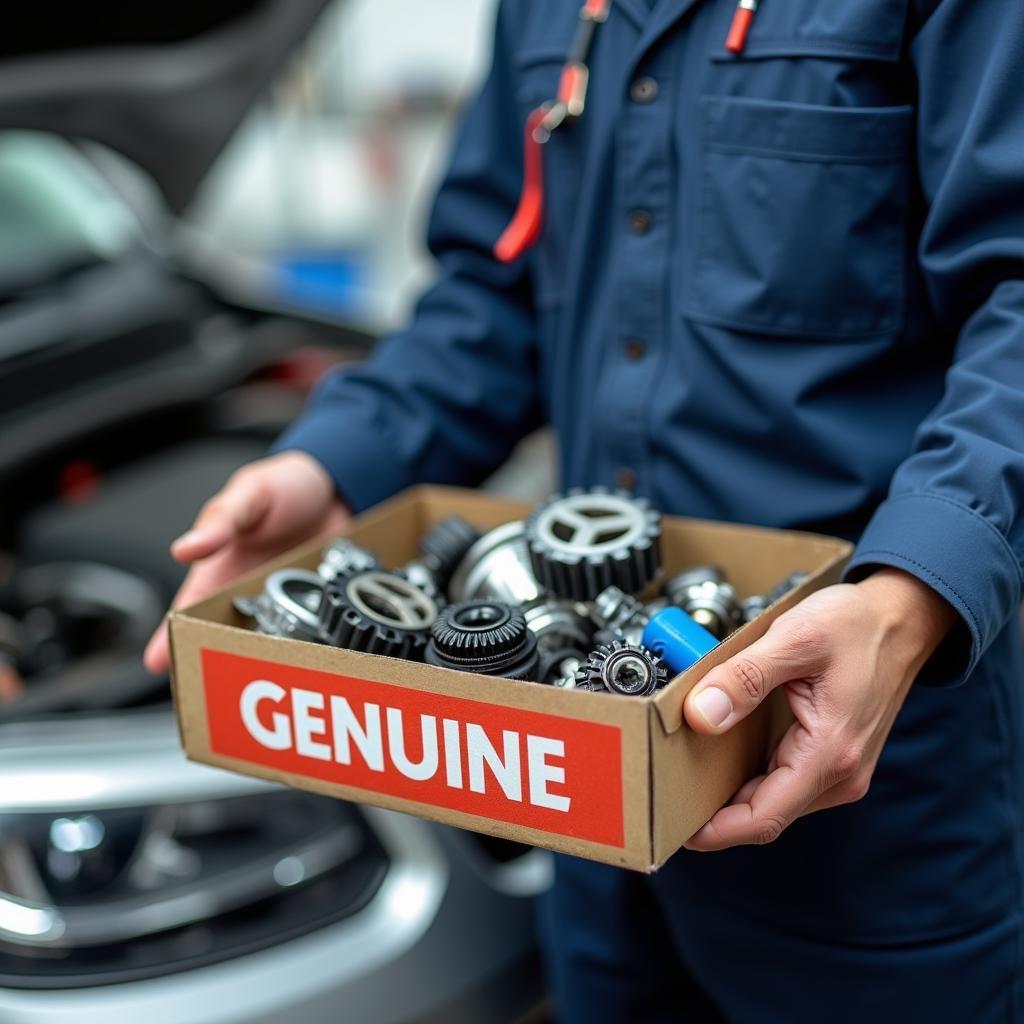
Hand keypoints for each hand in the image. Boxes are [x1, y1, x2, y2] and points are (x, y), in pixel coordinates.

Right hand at [143, 451, 348, 673]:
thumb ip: (222, 521)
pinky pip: (314, 628)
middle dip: (221, 663)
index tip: (161, 664)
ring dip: (269, 656)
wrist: (338, 484)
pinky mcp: (318, 601)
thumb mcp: (250, 495)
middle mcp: (249, 590)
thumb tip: (186, 547)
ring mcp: (285, 599)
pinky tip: (314, 654)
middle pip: (227, 636)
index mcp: (221, 568)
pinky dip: (313, 640)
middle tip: (219, 689)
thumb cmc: (283, 485)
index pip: (189, 608)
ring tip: (269, 675)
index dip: (171, 637)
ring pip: (270, 639)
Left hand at [682, 568, 955, 850]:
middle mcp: (840, 772)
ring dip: (734, 794)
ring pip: (774, 799)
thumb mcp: (794, 639)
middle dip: (717, 812)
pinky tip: (725, 754)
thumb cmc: (858, 625)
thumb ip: (744, 678)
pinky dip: (753, 775)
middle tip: (669, 795)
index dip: (716, 831)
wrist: (902, 616)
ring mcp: (840, 768)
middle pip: (765, 813)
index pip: (764, 817)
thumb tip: (702, 715)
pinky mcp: (834, 757)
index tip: (677, 829)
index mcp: (830, 752)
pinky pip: (785, 779)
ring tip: (690, 773)